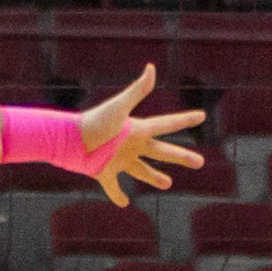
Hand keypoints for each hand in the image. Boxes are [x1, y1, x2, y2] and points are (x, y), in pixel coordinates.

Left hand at [77, 65, 204, 207]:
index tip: (201, 116)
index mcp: (138, 130)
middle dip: (181, 157)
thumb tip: (152, 68)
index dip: (185, 120)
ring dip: (154, 177)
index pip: (167, 124)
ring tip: (167, 184)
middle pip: (162, 151)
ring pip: (142, 171)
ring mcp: (119, 160)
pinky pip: (114, 187)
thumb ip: (137, 90)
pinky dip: (118, 195)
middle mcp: (132, 145)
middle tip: (200, 162)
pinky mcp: (104, 173)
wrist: (70, 139)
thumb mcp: (119, 107)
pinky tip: (124, 203)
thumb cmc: (95, 122)